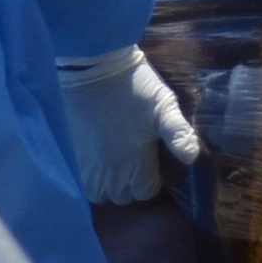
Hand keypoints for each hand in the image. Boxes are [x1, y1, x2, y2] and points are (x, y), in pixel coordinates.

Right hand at [58, 47, 199, 203]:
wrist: (90, 66)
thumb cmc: (132, 84)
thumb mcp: (163, 104)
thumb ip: (178, 132)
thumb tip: (192, 157)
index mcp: (136, 163)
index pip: (145, 192)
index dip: (150, 181)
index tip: (149, 164)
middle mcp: (110, 172)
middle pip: (121, 196)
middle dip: (128, 184)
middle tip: (131, 161)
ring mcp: (86, 166)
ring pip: (98, 193)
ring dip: (105, 183)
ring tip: (111, 163)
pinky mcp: (68, 155)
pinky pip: (78, 181)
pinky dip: (86, 176)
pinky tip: (92, 158)